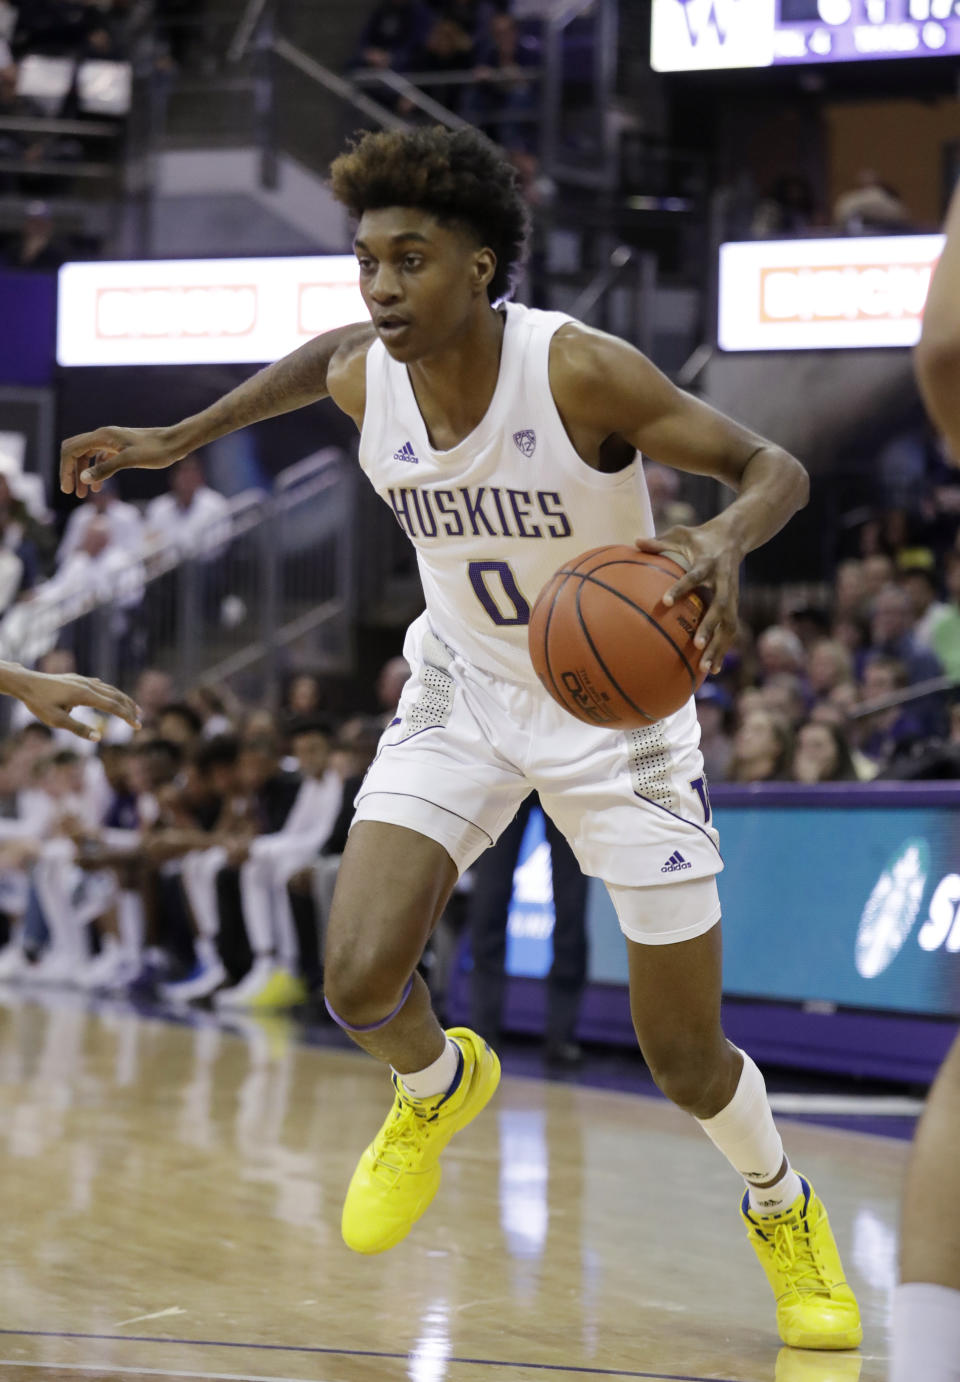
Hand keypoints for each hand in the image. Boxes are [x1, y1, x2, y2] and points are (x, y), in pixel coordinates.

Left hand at [14, 669, 140, 740]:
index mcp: (85, 695)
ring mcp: (82, 680)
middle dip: (129, 707)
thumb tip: (98, 738)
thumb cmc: (39, 703)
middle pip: (115, 695)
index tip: (137, 726)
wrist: (26, 682)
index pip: (113, 706)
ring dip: (122, 698)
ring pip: (108, 688)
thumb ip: (78, 729)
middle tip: (140, 718)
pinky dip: (110, 692)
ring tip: (132, 707)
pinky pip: (99, 685)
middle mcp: (87, 685)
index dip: (127, 716)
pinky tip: (111, 695)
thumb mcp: (57, 720)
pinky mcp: (77, 679)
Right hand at [60, 424, 186, 497]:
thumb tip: (82, 478)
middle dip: (70, 471)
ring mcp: (112, 441)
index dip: (66, 470)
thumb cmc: (156, 451)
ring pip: (87, 456)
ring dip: (82, 473)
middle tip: (71, 492)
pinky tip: (98, 487)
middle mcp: (104, 436)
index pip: (72, 450)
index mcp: (102, 436)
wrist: (175, 443)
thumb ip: (105, 469)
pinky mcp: (120, 448)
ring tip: (83, 494)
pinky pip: (100, 459)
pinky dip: (96, 472)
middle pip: (76, 451)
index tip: (68, 490)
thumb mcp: (130, 461)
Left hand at [634, 523, 742, 674]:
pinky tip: (711, 670)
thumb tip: (634, 541)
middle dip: (710, 626)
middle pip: (720, 607)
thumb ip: (660, 541)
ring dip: (718, 646)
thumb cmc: (698, 537)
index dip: (681, 588)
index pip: (694, 576)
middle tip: (697, 644)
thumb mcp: (680, 534)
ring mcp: (731, 596)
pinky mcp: (734, 605)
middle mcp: (723, 582)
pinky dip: (722, 650)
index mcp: (708, 563)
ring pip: (728, 624)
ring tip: (705, 668)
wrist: (733, 537)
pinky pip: (729, 630)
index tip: (665, 601)